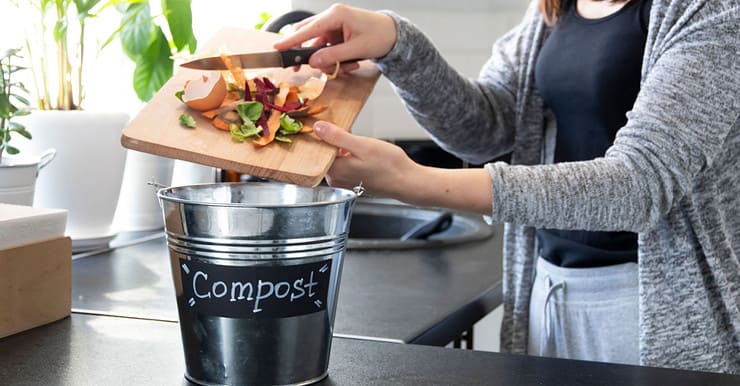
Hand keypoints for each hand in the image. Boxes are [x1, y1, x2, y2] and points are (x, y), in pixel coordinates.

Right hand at [273, 4, 396, 73]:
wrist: (394, 34)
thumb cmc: (379, 36)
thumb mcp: (357, 49)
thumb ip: (333, 56)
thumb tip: (312, 62)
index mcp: (336, 15)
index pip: (308, 29)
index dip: (291, 41)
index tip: (277, 48)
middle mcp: (332, 17)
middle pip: (307, 36)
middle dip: (306, 54)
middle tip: (297, 69)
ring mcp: (334, 26)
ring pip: (317, 45)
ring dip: (325, 60)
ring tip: (346, 67)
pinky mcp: (337, 34)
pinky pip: (326, 48)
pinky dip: (333, 59)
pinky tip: (349, 64)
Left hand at [314, 121, 493, 214]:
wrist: (407, 182)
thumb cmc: (388, 165)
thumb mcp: (362, 145)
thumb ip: (337, 136)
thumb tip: (317, 127)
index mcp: (334, 171)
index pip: (316, 149)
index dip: (321, 134)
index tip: (326, 122)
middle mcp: (336, 179)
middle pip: (325, 153)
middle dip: (333, 139)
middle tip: (347, 128)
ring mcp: (344, 181)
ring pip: (336, 157)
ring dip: (342, 146)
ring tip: (356, 138)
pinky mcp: (353, 181)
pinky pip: (344, 163)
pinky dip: (349, 154)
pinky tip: (362, 149)